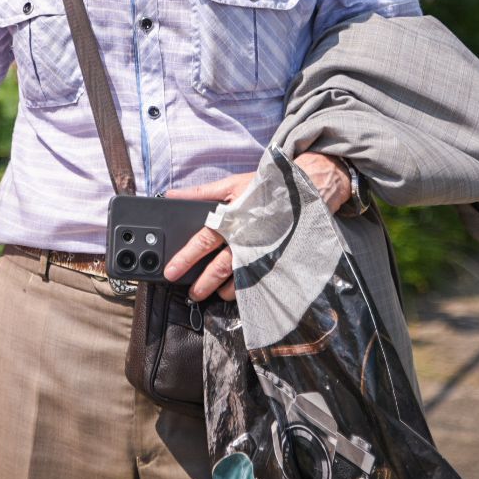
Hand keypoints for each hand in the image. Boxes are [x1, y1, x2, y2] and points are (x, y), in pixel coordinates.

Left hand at [163, 157, 352, 301]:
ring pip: (238, 280)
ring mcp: (262, 253)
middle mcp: (245, 240)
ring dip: (222, 291)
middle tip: (190, 294)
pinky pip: (258, 281)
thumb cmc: (267, 186)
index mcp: (231, 220)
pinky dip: (246, 289)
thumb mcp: (232, 184)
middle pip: (218, 269)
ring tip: (212, 295)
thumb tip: (172, 195)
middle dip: (201, 285)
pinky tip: (238, 293)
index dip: (184, 259)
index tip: (170, 272)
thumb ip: (200, 193)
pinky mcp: (276, 260)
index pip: (201, 243)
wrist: (308, 189)